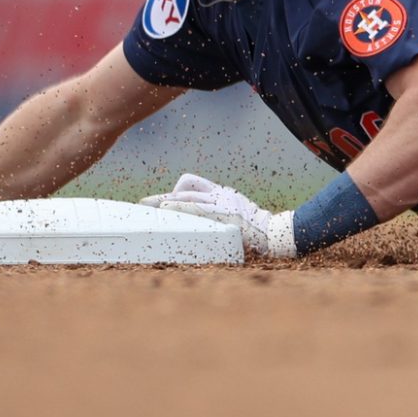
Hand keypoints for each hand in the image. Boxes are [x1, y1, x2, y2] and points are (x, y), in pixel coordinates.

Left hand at [142, 173, 297, 257]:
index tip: (164, 201)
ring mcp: (222, 202)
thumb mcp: (240, 214)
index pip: (194, 183)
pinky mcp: (223, 212)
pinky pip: (196, 207)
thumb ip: (223, 214)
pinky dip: (179, 206)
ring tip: (150, 207)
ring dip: (166, 201)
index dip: (177, 191)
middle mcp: (221, 194)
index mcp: (224, 194)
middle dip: (163, 197)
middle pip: (186, 188)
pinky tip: (166, 209)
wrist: (274, 232)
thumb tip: (205, 223)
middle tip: (143, 203)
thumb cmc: (258, 228)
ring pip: (188, 196)